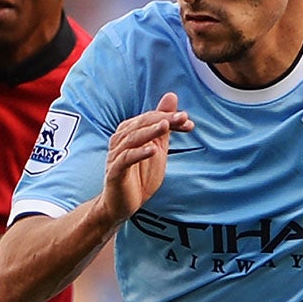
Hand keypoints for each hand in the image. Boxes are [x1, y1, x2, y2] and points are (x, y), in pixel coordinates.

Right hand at [99, 93, 192, 224]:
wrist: (121, 204)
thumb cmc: (138, 176)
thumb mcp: (157, 147)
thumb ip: (163, 124)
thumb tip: (171, 97)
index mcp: (130, 132)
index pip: (151, 119)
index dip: (169, 117)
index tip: (187, 120)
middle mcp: (120, 140)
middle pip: (142, 124)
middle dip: (163, 120)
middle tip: (182, 118)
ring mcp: (116, 155)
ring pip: (133, 138)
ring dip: (150, 132)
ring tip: (166, 127)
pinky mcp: (114, 171)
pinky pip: (126, 159)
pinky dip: (139, 153)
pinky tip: (152, 150)